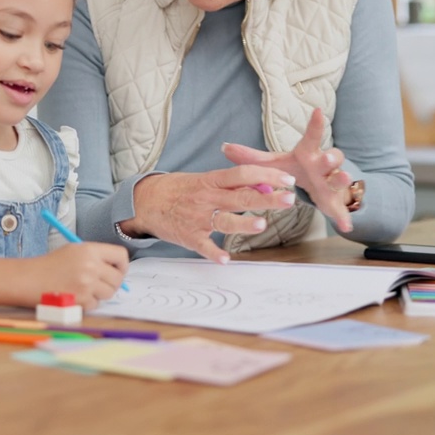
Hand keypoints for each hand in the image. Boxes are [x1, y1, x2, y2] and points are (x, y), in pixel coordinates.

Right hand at [28, 242, 129, 309]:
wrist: (29, 279)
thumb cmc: (50, 265)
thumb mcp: (74, 250)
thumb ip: (96, 257)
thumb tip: (117, 268)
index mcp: (90, 250)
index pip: (121, 256)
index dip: (122, 265)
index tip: (118, 270)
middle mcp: (91, 266)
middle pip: (118, 278)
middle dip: (112, 282)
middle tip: (101, 283)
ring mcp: (86, 284)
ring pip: (109, 293)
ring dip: (99, 293)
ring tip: (84, 288)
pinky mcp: (81, 300)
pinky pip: (95, 304)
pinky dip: (88, 303)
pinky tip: (74, 296)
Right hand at [126, 167, 297, 263]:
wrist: (145, 201)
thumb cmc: (180, 189)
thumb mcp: (204, 180)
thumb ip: (232, 184)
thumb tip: (264, 184)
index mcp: (212, 181)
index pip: (243, 174)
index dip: (267, 175)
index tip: (288, 179)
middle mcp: (207, 198)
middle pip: (241, 197)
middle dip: (267, 198)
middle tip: (289, 199)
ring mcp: (197, 218)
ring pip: (224, 220)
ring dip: (243, 223)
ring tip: (261, 224)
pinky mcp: (189, 236)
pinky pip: (204, 246)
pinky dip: (214, 253)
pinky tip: (226, 260)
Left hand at [221, 108, 353, 232]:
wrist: (319, 185)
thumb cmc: (297, 169)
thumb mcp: (276, 164)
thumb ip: (252, 158)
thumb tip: (224, 147)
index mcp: (308, 154)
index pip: (312, 137)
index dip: (315, 124)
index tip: (317, 111)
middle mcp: (323, 166)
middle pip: (332, 157)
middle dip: (331, 157)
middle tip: (327, 157)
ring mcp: (332, 183)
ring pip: (340, 179)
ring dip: (341, 179)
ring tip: (344, 178)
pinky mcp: (335, 201)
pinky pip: (341, 209)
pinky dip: (343, 216)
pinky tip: (345, 226)